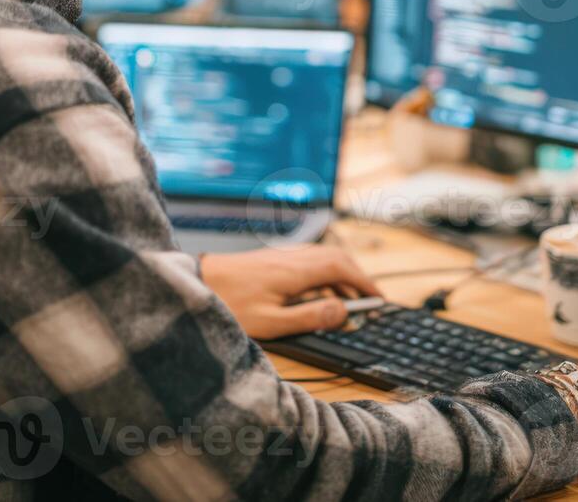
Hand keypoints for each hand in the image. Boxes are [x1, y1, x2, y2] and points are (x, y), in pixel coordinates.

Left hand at [201, 245, 381, 339]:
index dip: (364, 282)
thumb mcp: (272, 322)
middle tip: (369, 302)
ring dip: (341, 276)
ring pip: (324, 258)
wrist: (197, 282)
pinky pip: (310, 261)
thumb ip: (309, 316)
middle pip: (337, 259)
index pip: (342, 268)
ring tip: (347, 302)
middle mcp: (293, 257)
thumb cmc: (231, 304)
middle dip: (357, 278)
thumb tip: (342, 312)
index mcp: (296, 270)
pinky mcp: (274, 259)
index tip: (379, 299)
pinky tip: (319, 293)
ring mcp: (283, 255)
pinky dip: (324, 274)